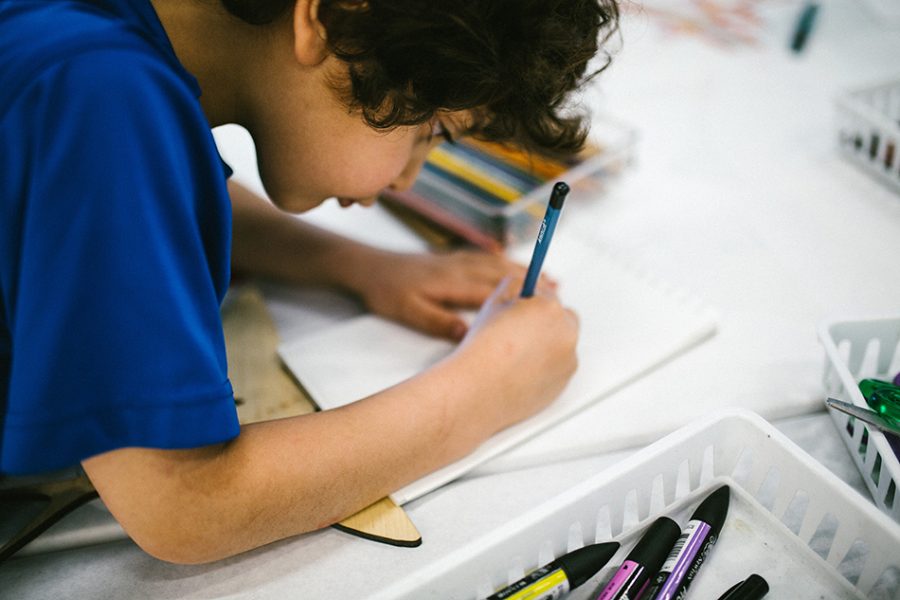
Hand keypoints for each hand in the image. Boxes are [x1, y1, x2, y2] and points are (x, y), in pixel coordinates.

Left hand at [345, 249, 555, 339]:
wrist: (367, 268)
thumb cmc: (386, 292)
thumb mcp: (409, 313)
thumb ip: (439, 323)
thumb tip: (469, 334)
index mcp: (453, 282)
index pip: (496, 289)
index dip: (522, 296)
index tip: (545, 302)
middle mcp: (460, 267)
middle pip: (504, 273)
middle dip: (533, 281)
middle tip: (558, 292)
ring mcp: (457, 260)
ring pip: (498, 263)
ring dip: (524, 270)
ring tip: (549, 279)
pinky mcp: (451, 258)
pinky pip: (486, 257)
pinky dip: (505, 261)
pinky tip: (515, 265)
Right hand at [453, 277, 578, 434]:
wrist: (479, 389)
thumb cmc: (483, 348)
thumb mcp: (494, 302)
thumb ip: (514, 285)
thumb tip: (524, 284)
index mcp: (550, 309)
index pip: (546, 294)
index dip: (531, 300)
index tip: (524, 303)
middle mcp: (566, 334)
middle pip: (562, 318)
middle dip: (545, 320)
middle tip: (519, 328)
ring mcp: (567, 361)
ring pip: (560, 345)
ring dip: (546, 344)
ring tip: (515, 353)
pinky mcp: (562, 384)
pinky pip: (556, 369)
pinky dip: (544, 367)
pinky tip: (519, 370)